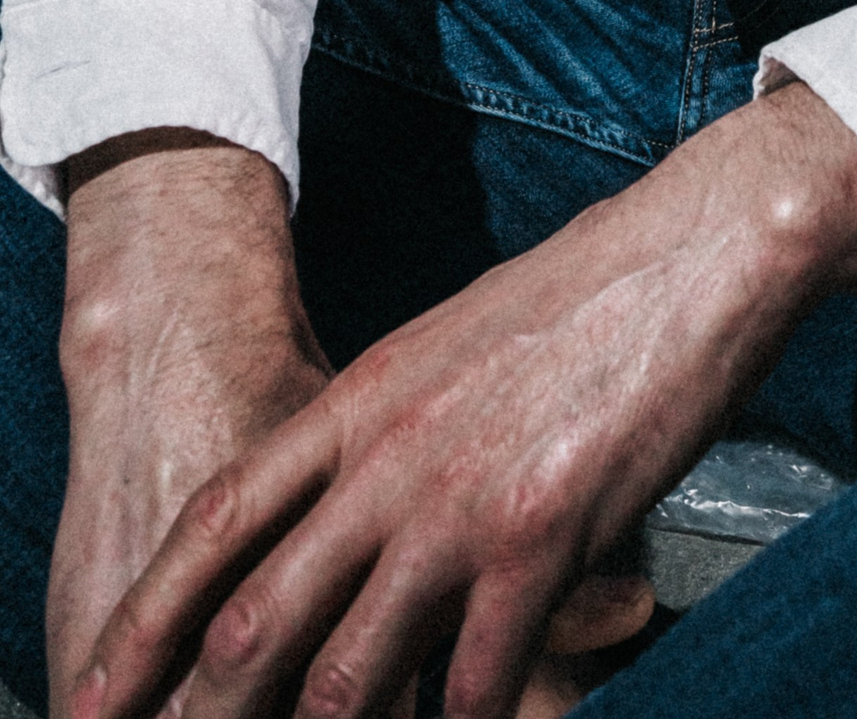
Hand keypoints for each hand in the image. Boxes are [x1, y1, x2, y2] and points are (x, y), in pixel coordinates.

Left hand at [74, 2, 856, 718]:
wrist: (693, 251)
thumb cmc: (579, 300)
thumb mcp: (447, 346)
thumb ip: (382, 432)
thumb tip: (345, 514)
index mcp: (359, 400)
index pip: (219, 522)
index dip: (146, 620)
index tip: (96, 695)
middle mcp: (390, 456)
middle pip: (259, 620)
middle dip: (213, 712)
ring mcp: (461, 501)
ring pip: (350, 673)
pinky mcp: (544, 535)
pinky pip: (472, 679)